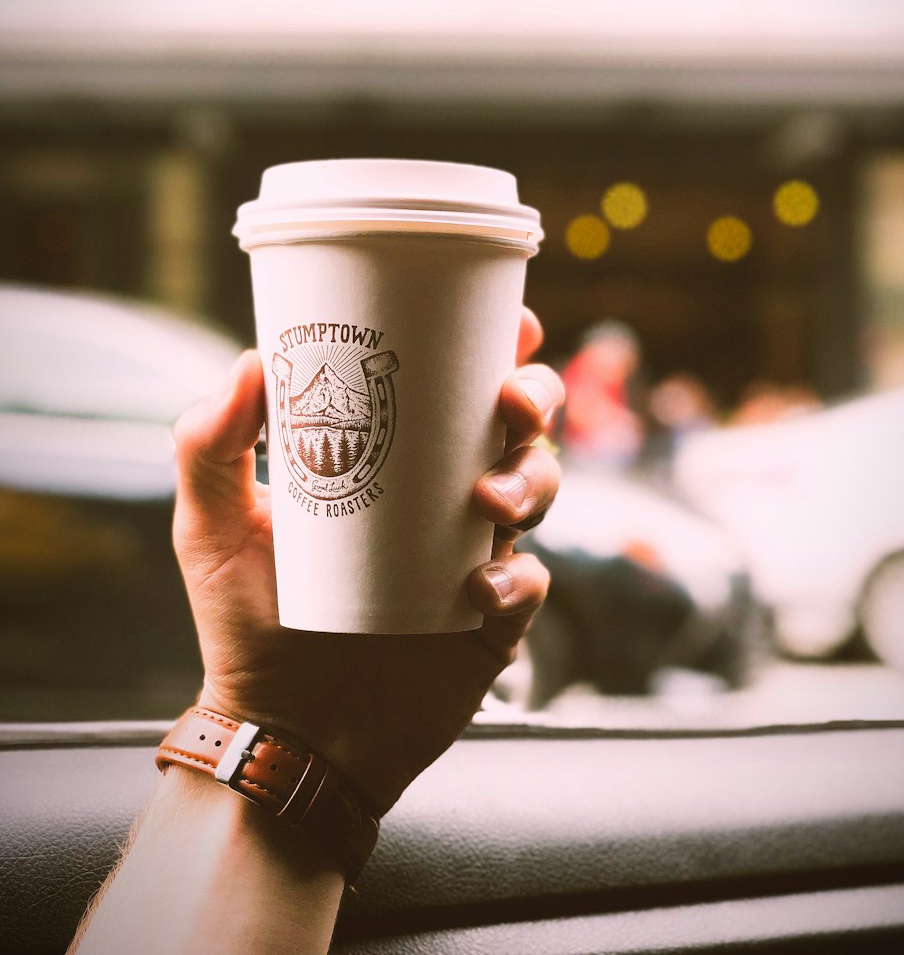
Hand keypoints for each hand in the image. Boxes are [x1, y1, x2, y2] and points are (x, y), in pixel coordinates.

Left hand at [172, 307, 562, 815]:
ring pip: (540, 491)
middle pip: (521, 427)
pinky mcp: (492, 621)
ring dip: (531, 481)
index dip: (500, 348)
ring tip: (489, 505)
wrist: (282, 732)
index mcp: (397, 460)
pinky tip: (479, 590)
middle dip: (535, 400)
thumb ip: (210, 444)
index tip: (515, 326)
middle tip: (512, 405)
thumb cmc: (246, 622)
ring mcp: (476, 557)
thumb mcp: (212, 527)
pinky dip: (518, 580)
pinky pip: (530, 585)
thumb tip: (247, 362)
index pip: (458, 386)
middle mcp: (445, 499)